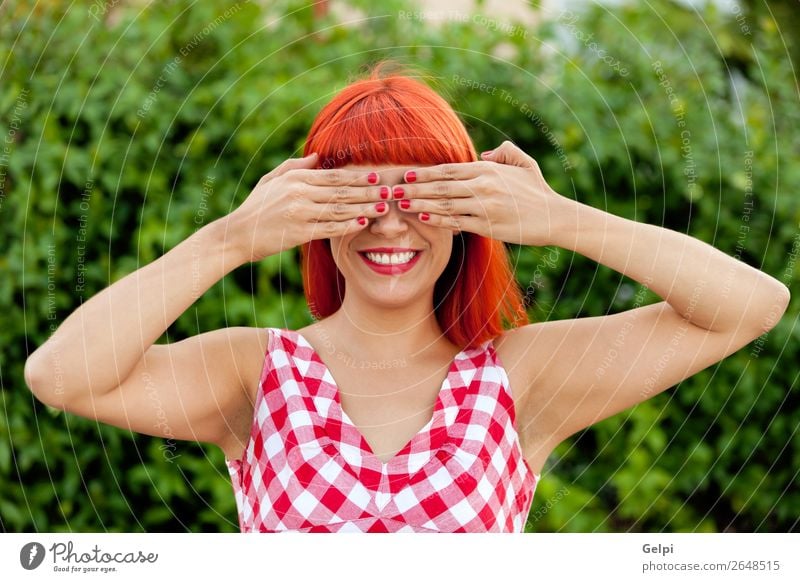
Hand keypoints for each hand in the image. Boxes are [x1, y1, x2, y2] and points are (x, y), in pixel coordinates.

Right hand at [227, 153, 388, 260]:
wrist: (237, 235)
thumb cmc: (256, 207)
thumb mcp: (271, 180)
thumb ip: (296, 166)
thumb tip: (318, 157)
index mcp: (295, 178)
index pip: (334, 176)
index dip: (358, 176)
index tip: (378, 176)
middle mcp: (299, 193)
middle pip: (342, 191)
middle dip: (368, 191)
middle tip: (389, 191)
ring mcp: (300, 213)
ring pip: (340, 209)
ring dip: (364, 208)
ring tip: (383, 208)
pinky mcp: (299, 232)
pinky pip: (330, 228)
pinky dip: (348, 226)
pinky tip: (363, 223)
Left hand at [396, 141, 571, 245]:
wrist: (555, 217)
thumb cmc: (537, 191)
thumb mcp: (523, 164)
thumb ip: (503, 152)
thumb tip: (482, 155)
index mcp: (487, 170)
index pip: (448, 169)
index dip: (424, 172)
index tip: (406, 174)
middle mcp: (483, 186)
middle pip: (441, 185)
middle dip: (414, 188)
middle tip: (393, 190)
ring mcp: (484, 206)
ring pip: (444, 204)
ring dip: (420, 204)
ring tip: (401, 205)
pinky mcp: (486, 226)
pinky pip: (456, 222)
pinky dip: (437, 219)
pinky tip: (422, 217)